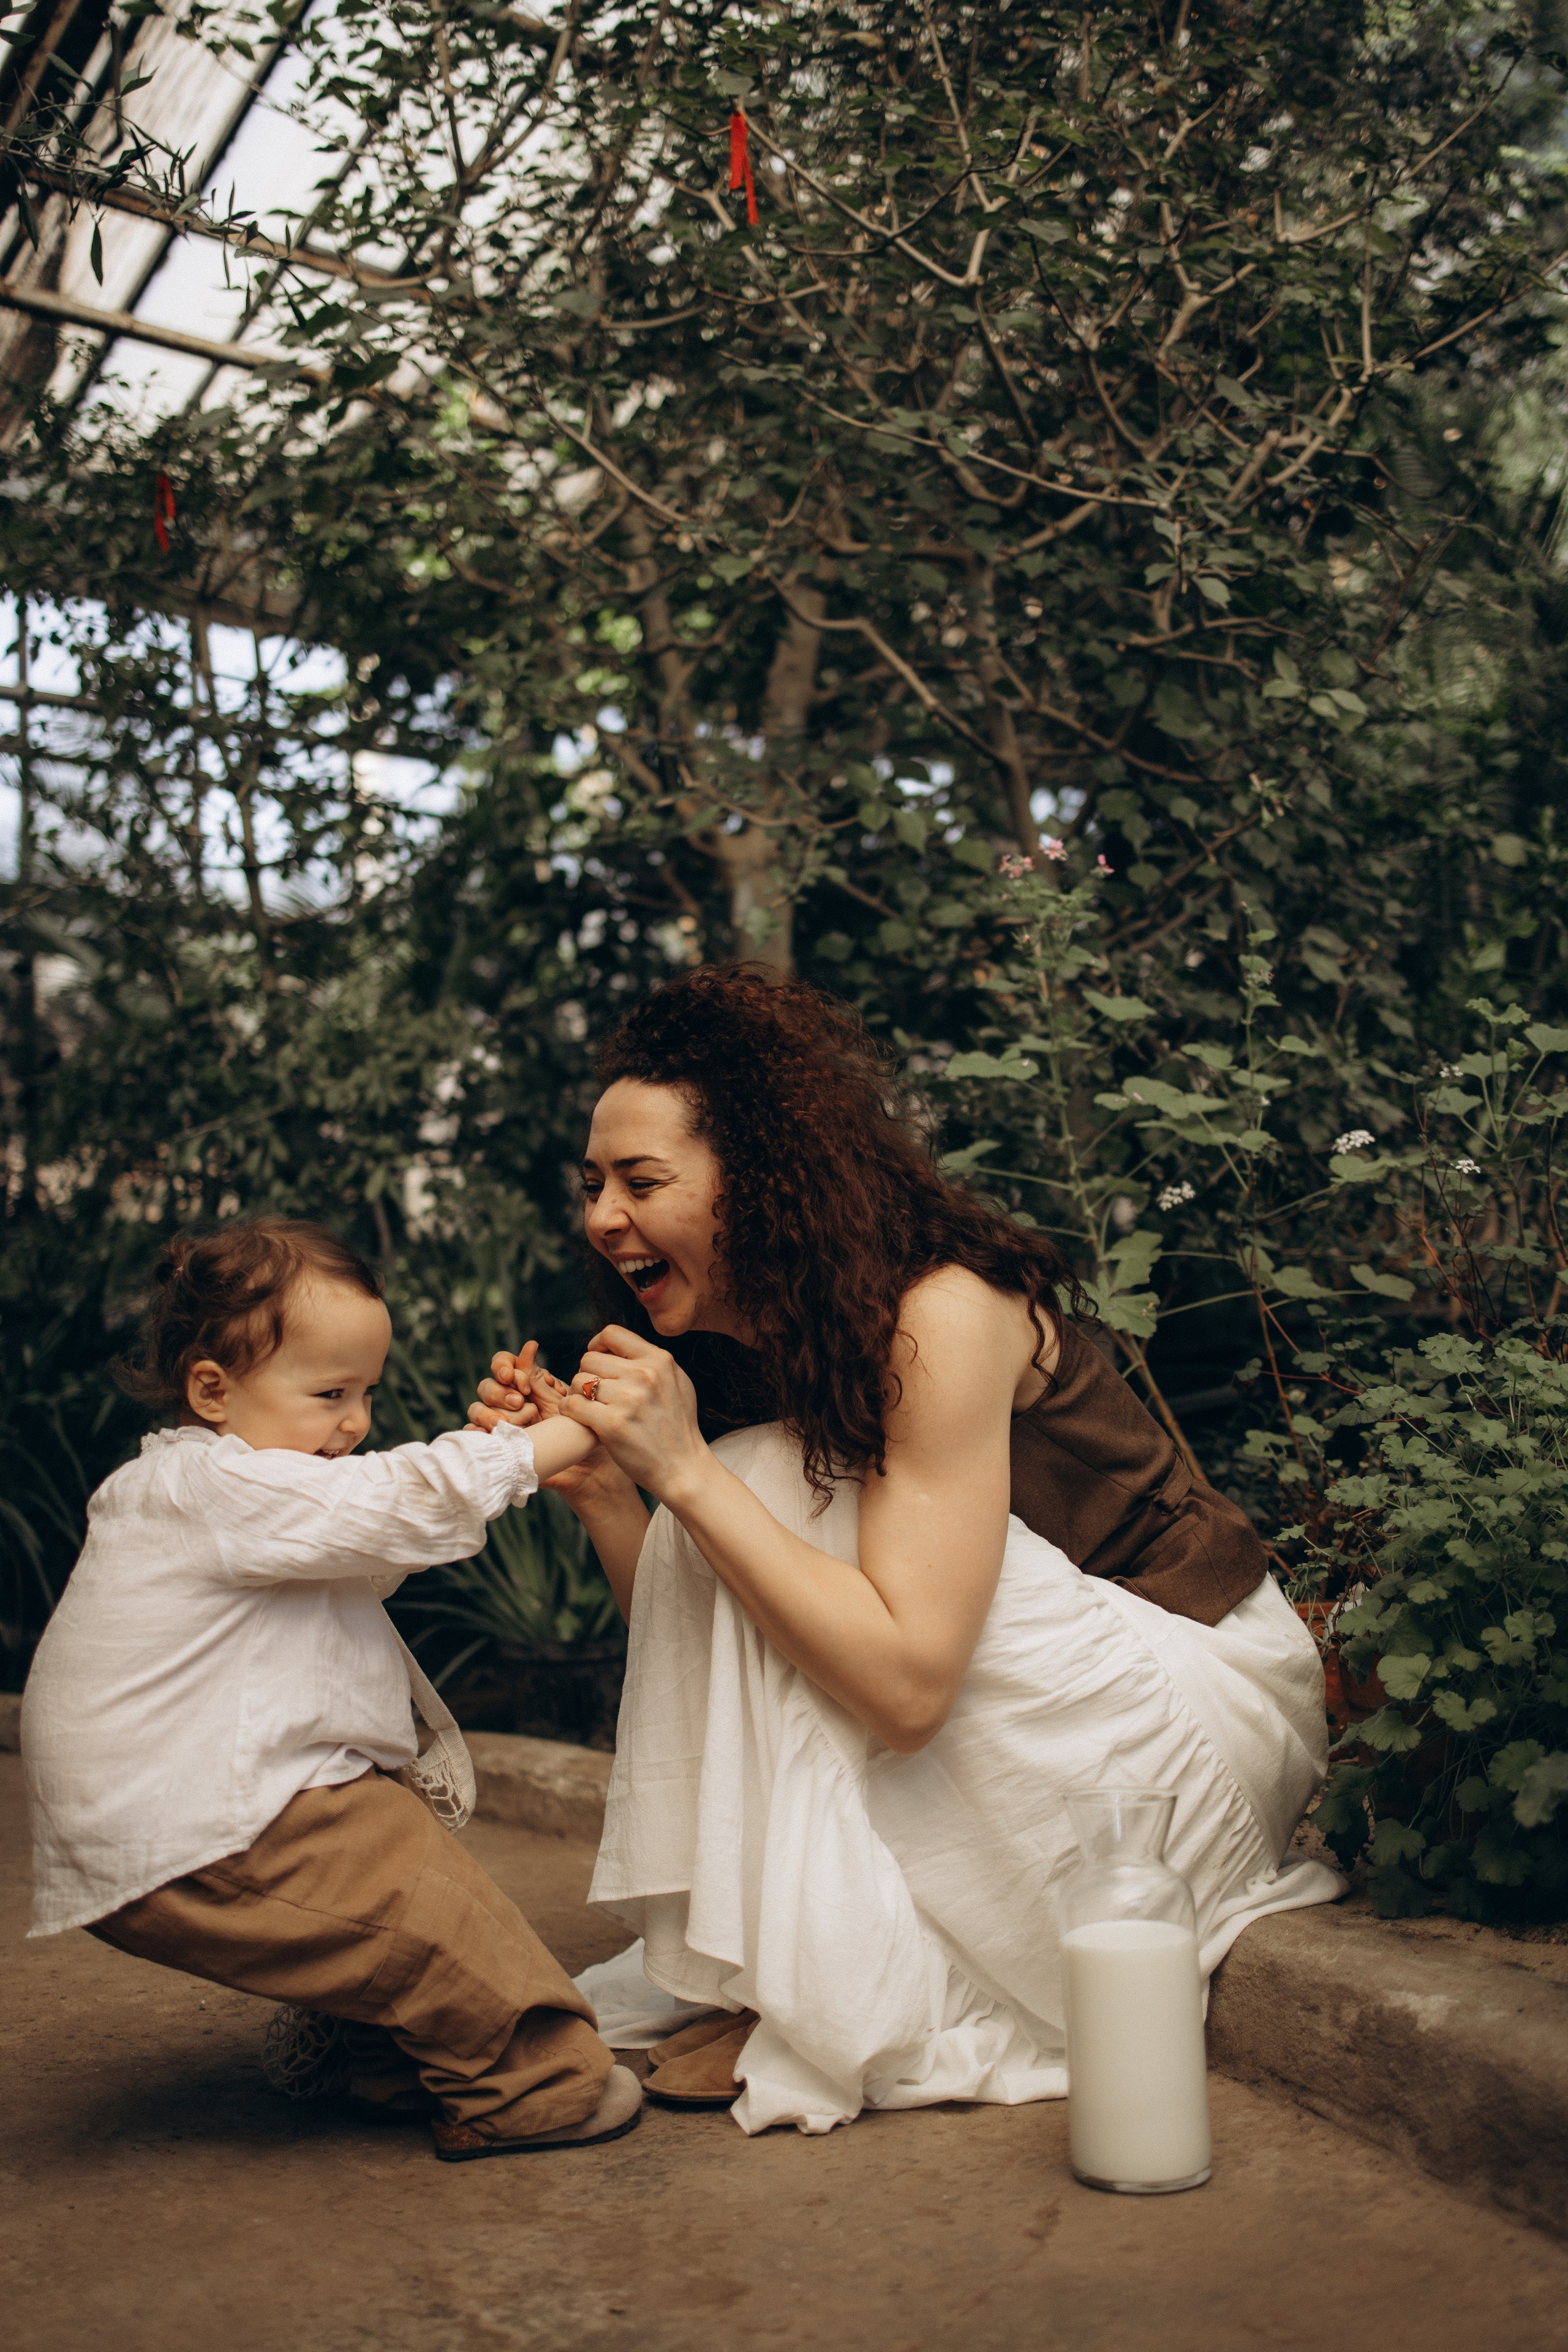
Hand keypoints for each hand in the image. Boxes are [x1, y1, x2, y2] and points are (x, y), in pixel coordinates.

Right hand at [469, 1342, 633, 1512]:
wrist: (587, 1467)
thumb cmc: (579, 1430)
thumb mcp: (563, 1399)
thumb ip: (541, 1377)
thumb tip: (529, 1346)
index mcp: (525, 1386)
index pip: (502, 1365)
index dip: (503, 1366)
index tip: (515, 1377)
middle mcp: (509, 1403)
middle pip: (487, 1386)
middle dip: (500, 1392)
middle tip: (520, 1402)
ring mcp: (500, 1425)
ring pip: (477, 1409)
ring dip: (492, 1413)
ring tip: (513, 1425)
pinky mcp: (497, 1448)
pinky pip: (473, 1437)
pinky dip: (475, 1434)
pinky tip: (489, 1434)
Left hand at [560, 1326, 707, 1501]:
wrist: (683, 1468)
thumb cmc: (678, 1427)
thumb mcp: (678, 1383)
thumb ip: (653, 1362)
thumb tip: (621, 1348)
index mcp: (660, 1360)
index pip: (612, 1333)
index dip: (597, 1345)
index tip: (598, 1362)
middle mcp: (644, 1375)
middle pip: (590, 1358)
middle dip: (587, 1375)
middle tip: (595, 1395)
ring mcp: (628, 1400)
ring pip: (578, 1381)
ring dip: (577, 1395)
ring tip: (590, 1408)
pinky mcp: (612, 1425)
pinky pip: (571, 1405)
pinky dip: (569, 1411)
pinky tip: (580, 1419)